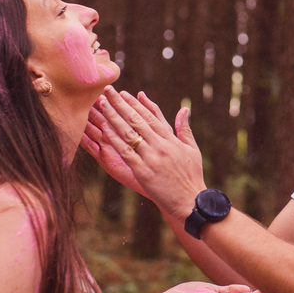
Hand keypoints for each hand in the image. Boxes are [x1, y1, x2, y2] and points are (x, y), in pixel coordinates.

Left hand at [92, 87, 207, 219]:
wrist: (190, 201)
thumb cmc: (192, 176)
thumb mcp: (192, 149)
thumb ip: (184, 128)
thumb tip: (184, 109)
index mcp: (171, 139)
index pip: (150, 116)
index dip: (135, 104)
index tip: (124, 93)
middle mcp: (160, 145)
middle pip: (136, 120)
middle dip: (120, 104)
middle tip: (107, 92)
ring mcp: (151, 158)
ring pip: (128, 133)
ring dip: (113, 117)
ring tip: (101, 105)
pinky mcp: (143, 171)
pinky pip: (125, 152)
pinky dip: (115, 140)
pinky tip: (104, 129)